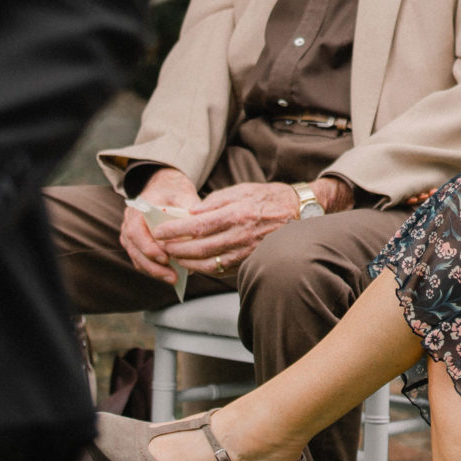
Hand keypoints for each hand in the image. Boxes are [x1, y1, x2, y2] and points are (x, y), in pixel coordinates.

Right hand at [121, 167, 201, 283]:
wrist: (164, 187)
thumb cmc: (175, 191)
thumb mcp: (183, 194)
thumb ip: (188, 210)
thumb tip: (197, 230)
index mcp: (138, 208)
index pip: (136, 231)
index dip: (149, 247)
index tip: (165, 258)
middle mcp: (129, 222)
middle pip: (135, 249)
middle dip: (153, 265)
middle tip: (173, 276)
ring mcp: (130, 234)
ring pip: (137, 258)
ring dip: (154, 271)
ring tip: (174, 279)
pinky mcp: (136, 245)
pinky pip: (141, 260)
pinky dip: (154, 269)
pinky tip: (171, 275)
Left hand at [148, 181, 305, 276]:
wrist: (301, 213)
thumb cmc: (270, 198)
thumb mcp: (242, 190)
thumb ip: (215, 201)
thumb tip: (191, 213)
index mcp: (236, 214)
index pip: (197, 226)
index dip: (174, 231)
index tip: (158, 231)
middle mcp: (240, 235)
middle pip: (199, 248)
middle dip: (176, 249)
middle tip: (161, 246)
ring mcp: (246, 252)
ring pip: (209, 264)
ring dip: (187, 262)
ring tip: (174, 257)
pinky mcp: (250, 262)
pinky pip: (222, 270)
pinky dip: (204, 269)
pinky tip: (195, 264)